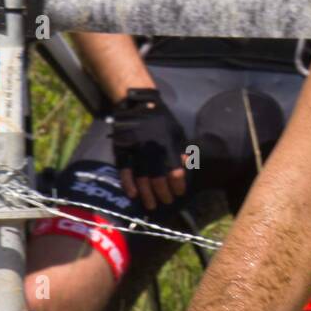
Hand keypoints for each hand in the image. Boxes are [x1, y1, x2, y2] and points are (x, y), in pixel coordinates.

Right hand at [109, 88, 188, 210]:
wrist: (137, 105)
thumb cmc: (160, 120)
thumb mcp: (177, 131)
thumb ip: (182, 149)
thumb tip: (187, 166)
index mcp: (168, 145)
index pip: (175, 171)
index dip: (178, 184)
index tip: (180, 192)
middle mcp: (152, 150)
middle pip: (158, 178)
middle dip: (164, 193)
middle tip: (167, 202)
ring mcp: (136, 151)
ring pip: (141, 178)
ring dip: (147, 194)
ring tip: (151, 205)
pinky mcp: (123, 151)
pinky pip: (125, 171)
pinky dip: (128, 184)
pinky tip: (133, 195)